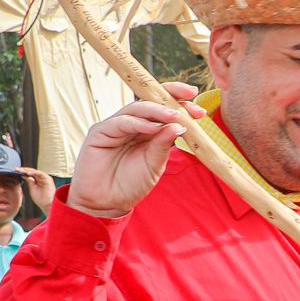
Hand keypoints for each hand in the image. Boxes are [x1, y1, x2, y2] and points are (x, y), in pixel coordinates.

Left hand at [21, 168, 56, 211]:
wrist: (47, 205)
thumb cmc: (41, 199)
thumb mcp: (32, 188)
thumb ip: (29, 181)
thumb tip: (24, 175)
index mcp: (39, 180)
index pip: (30, 173)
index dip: (23, 172)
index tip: (16, 171)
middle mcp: (42, 178)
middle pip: (32, 171)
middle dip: (24, 170)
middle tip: (17, 169)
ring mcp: (45, 178)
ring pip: (36, 171)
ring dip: (28, 170)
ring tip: (21, 170)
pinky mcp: (48, 179)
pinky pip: (40, 174)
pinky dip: (34, 173)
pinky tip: (28, 173)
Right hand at [68, 83, 205, 218]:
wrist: (106, 204)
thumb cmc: (130, 185)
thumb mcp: (154, 165)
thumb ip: (164, 145)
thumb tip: (180, 125)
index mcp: (147, 130)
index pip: (164, 109)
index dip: (180, 104)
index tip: (199, 108)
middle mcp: (132, 124)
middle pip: (151, 101)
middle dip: (171, 97)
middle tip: (190, 97)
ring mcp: (116, 126)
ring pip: (137, 108)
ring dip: (157, 110)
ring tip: (174, 116)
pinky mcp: (100, 131)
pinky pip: (122, 122)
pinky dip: (139, 123)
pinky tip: (153, 127)